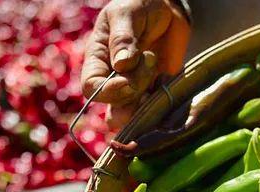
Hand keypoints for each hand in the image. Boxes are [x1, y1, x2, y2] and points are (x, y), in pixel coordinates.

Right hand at [81, 0, 190, 128]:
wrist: (168, 8)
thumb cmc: (139, 5)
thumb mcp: (127, 14)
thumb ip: (123, 38)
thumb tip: (121, 65)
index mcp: (98, 58)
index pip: (92, 87)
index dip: (108, 90)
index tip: (128, 80)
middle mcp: (114, 77)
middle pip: (114, 104)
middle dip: (133, 93)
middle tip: (150, 63)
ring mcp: (136, 87)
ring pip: (134, 113)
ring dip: (147, 104)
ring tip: (158, 77)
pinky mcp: (156, 90)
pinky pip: (157, 109)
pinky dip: (163, 103)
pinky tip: (167, 80)